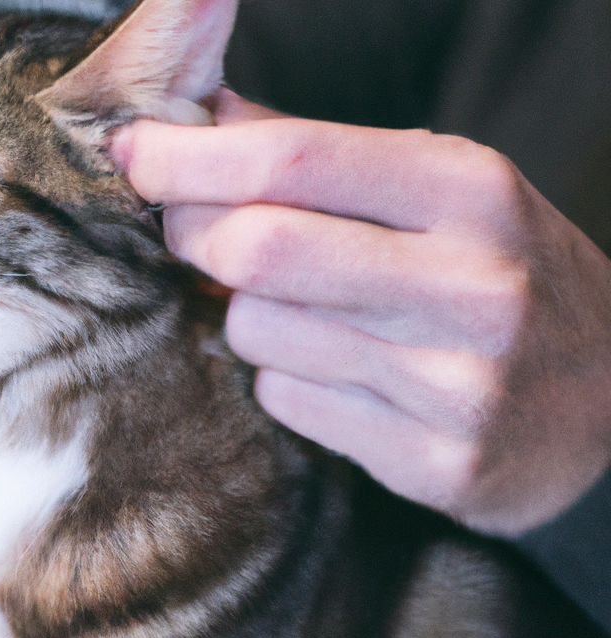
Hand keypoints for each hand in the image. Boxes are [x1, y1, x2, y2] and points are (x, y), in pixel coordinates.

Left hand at [112, 90, 610, 535]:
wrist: (604, 410)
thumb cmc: (505, 284)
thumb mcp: (447, 197)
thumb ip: (326, 159)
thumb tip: (206, 118)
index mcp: (470, 193)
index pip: (294, 161)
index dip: (190, 158)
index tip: (133, 155)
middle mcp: (469, 283)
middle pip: (258, 251)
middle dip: (195, 238)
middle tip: (192, 237)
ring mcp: (452, 381)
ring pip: (260, 334)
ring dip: (247, 319)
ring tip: (303, 315)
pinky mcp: (431, 460)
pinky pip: (289, 403)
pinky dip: (285, 380)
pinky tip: (334, 374)